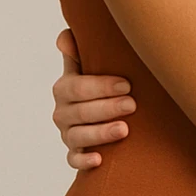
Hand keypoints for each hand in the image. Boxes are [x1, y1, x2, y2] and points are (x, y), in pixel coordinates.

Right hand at [52, 28, 135, 170]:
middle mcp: (62, 113)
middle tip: (132, 104)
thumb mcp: (87, 67)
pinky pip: (74, 161)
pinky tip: (100, 160)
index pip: (76, 87)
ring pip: (78, 137)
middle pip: (80, 112)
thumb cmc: (98, 86)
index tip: (126, 84)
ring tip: (125, 129)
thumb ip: (78, 52)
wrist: (102, 115)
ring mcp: (68, 135)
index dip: (100, 86)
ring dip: (100, 133)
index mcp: (64, 89)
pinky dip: (84, 161)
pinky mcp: (75, 154)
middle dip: (107, 108)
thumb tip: (66, 34)